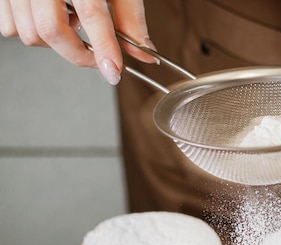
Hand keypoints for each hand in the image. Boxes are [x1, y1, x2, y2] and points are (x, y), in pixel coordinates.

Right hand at [0, 0, 154, 84]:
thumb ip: (130, 17)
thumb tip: (144, 51)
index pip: (91, 14)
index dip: (104, 47)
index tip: (114, 71)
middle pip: (52, 31)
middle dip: (79, 54)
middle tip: (99, 58)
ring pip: (30, 34)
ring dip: (57, 43)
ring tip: (73, 25)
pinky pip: (11, 27)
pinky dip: (35, 33)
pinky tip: (52, 18)